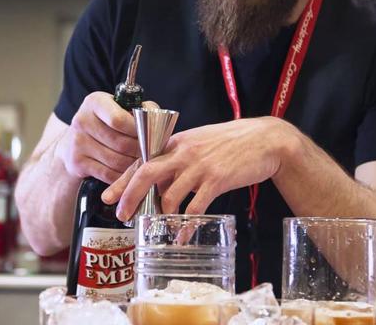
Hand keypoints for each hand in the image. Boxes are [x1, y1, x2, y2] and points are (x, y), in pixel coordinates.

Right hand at [54, 92, 155, 183]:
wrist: (75, 140)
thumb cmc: (108, 122)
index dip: (138, 130)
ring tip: (144, 162)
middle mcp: (82, 121)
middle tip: (153, 153)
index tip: (149, 134)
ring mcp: (77, 143)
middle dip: (140, 150)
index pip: (119, 119)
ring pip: (116, 160)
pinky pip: (107, 174)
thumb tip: (159, 120)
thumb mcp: (122, 107)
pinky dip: (122, 176)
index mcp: (95, 102)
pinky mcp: (76, 163)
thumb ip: (143, 110)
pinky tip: (130, 172)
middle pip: (120, 143)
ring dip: (133, 164)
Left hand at [101, 116, 299, 220]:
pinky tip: (181, 235)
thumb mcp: (202, 140)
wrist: (266, 140)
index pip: (143, 159)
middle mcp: (185, 152)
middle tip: (122, 215)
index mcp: (179, 141)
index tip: (109, 195)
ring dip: (160, 215)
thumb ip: (181, 155)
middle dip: (130, 197)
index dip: (123, 179)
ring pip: (169, 195)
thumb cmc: (235, 141)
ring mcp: (200, 167)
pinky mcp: (217, 180)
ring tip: (158, 227)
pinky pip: (194, 208)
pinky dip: (185, 225)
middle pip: (146, 174)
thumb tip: (162, 176)